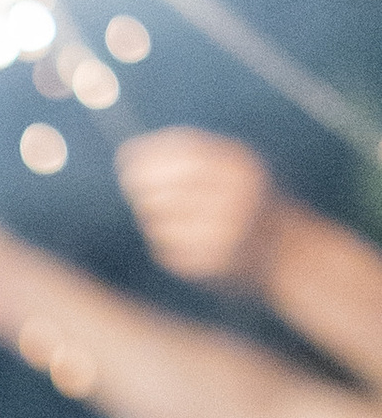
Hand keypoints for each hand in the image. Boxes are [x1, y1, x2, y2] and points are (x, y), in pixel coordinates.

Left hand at [115, 130, 282, 286]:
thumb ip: (194, 153)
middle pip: (160, 188)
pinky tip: (188, 238)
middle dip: (140, 186)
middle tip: (137, 187)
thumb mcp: (238, 165)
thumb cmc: (254, 198)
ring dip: (154, 216)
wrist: (292, 251)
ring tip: (176, 214)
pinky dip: (166, 242)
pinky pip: (165, 248)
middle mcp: (234, 198)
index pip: (180, 154)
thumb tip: (128, 153)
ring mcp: (223, 233)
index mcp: (242, 167)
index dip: (145, 154)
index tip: (125, 157)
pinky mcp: (211, 263)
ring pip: (156, 220)